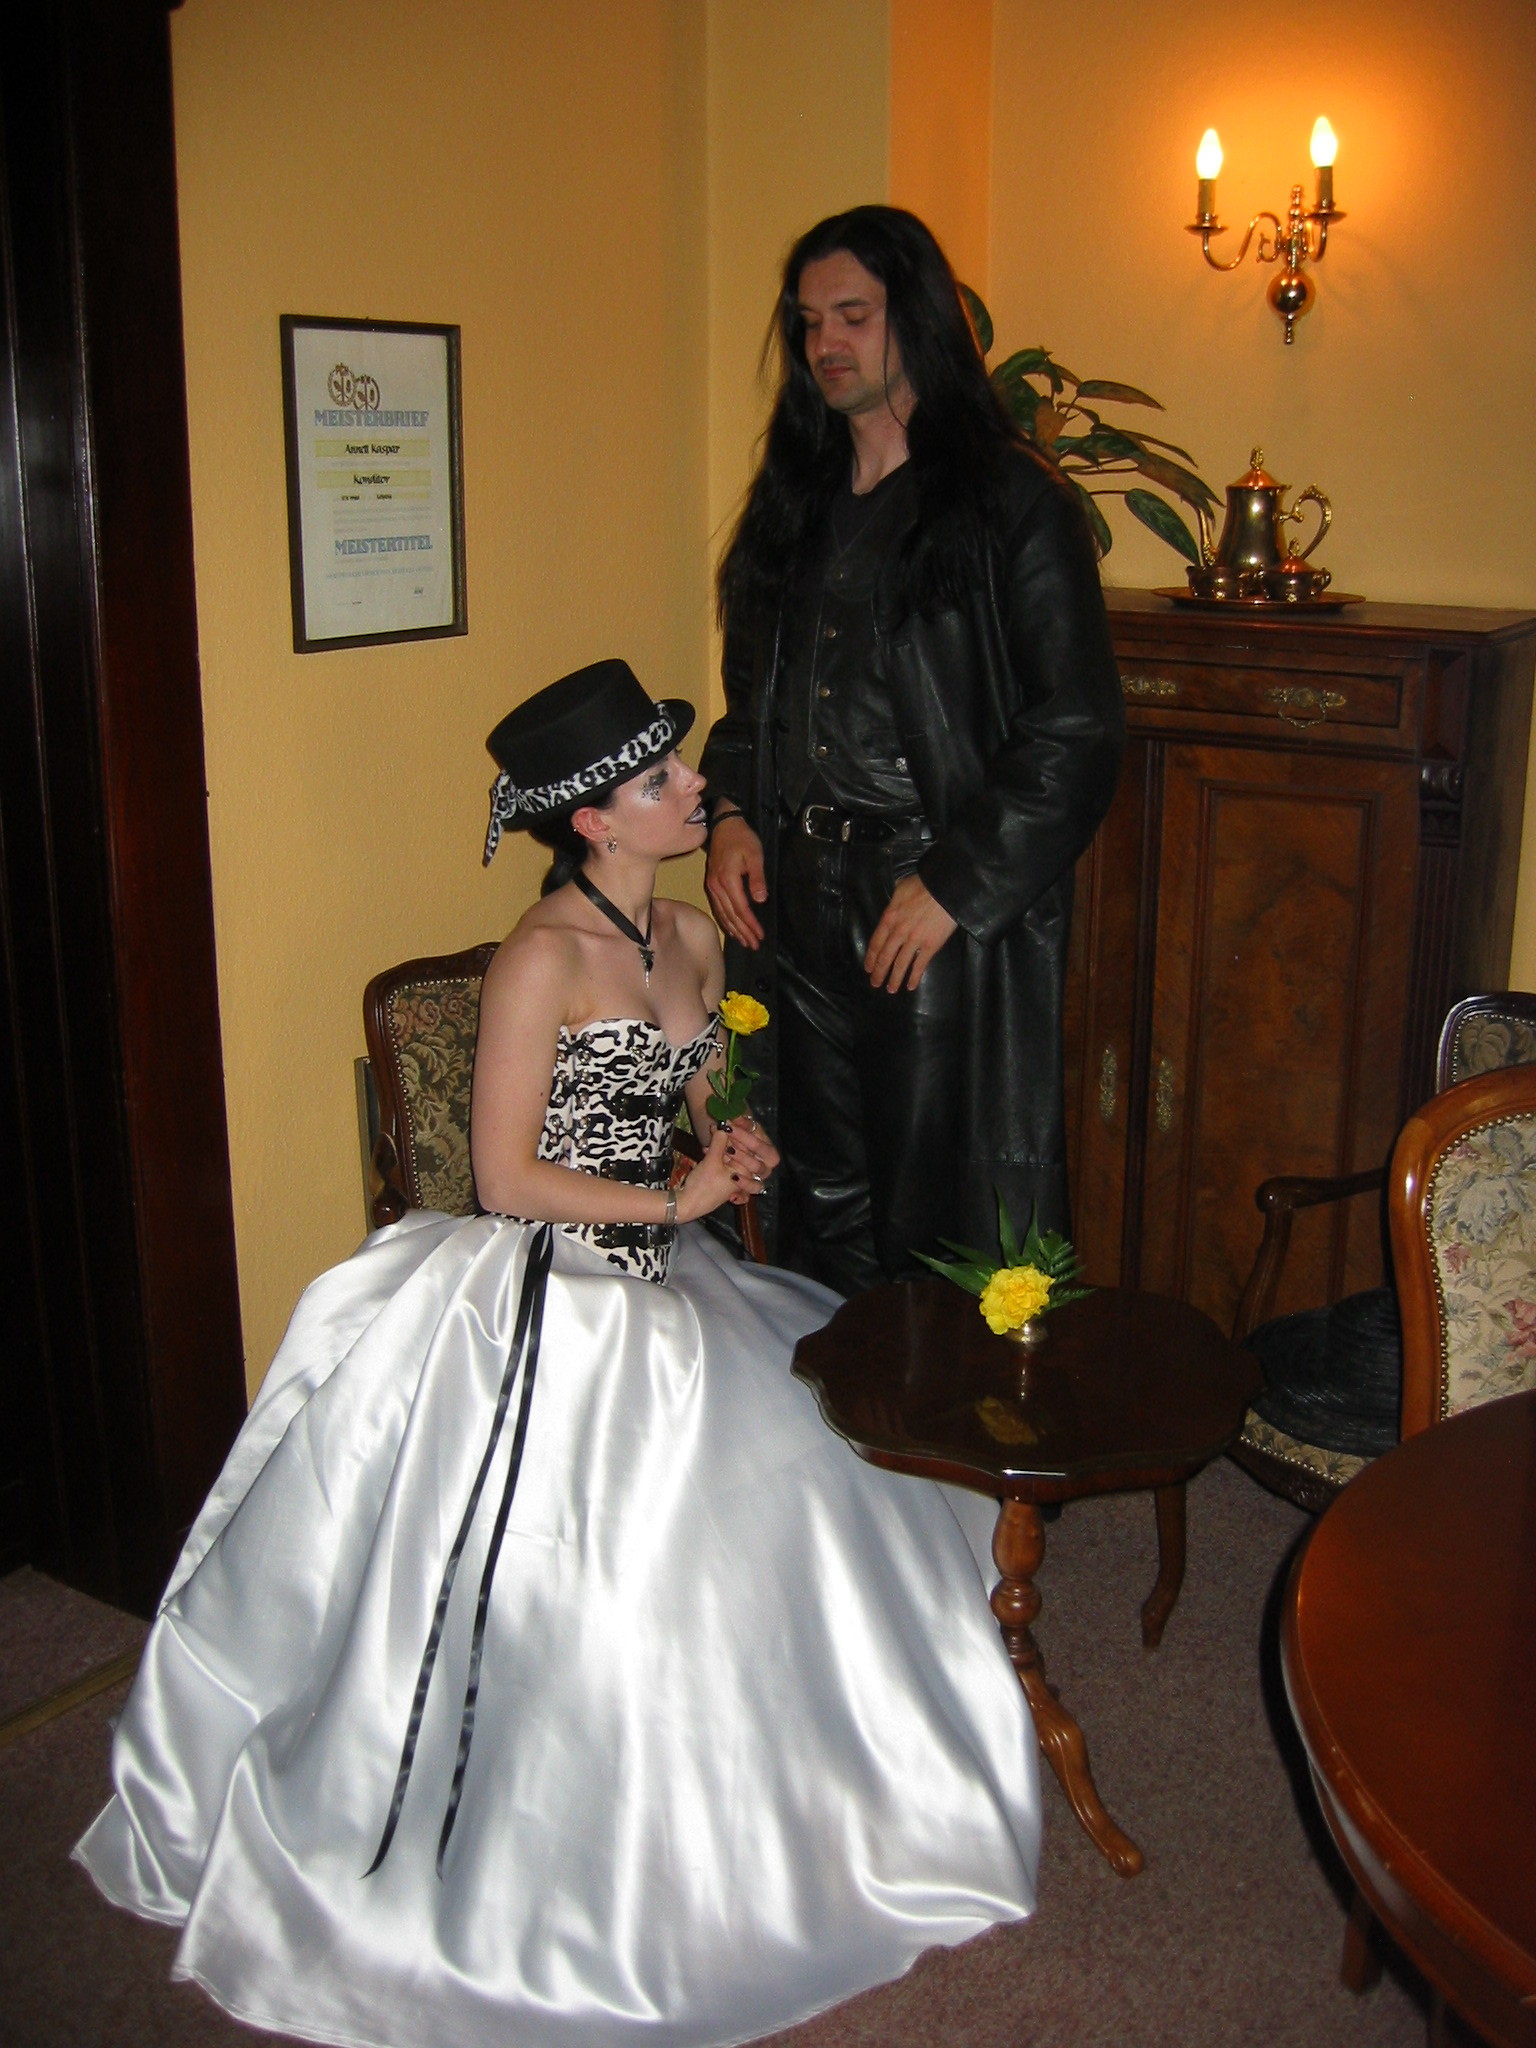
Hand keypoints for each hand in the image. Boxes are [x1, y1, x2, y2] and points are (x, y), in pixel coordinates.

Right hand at [676, 1118, 777, 1220]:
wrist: (688, 1205)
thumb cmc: (703, 1186)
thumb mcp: (712, 1160)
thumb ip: (719, 1141)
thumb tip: (724, 1125)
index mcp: (746, 1173)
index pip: (746, 1148)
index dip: (735, 1134)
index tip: (724, 1123)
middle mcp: (743, 1177)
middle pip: (739, 1152)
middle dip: (727, 1141)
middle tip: (714, 1129)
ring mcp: (733, 1180)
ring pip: (730, 1157)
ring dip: (720, 1148)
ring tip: (708, 1142)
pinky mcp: (723, 1181)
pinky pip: (724, 1164)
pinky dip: (717, 1157)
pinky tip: (706, 1151)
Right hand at [705, 815, 766, 948]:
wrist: (724, 824)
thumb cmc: (742, 838)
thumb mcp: (755, 855)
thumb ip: (757, 878)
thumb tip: (760, 899)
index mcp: (727, 879)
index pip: (740, 908)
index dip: (750, 924)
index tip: (760, 935)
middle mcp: (716, 886)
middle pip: (730, 915)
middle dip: (743, 932)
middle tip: (753, 945)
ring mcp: (712, 886)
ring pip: (722, 914)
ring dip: (733, 930)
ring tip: (744, 942)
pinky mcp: (711, 884)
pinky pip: (718, 907)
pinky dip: (725, 920)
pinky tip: (731, 928)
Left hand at [864, 874, 957, 991]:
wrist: (945, 889)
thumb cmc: (924, 885)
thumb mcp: (901, 888)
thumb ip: (894, 901)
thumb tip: (892, 906)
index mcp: (889, 918)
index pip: (876, 942)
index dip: (871, 958)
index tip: (868, 968)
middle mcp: (898, 932)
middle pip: (885, 957)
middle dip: (879, 973)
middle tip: (875, 984)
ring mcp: (914, 941)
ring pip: (900, 964)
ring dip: (894, 979)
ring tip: (891, 989)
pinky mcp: (930, 946)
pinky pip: (920, 965)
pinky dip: (914, 977)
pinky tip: (911, 986)